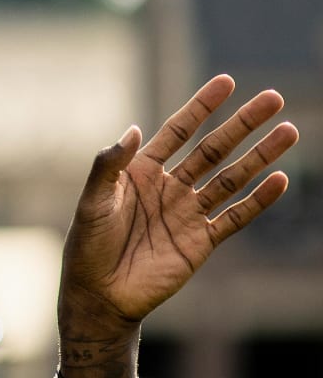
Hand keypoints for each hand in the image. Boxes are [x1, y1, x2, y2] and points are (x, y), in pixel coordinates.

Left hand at [58, 75, 297, 377]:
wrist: (99, 295)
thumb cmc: (87, 246)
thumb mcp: (92, 202)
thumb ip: (108, 166)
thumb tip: (130, 130)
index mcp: (141, 172)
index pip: (178, 131)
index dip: (201, 106)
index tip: (227, 82)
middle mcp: (169, 188)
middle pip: (213, 149)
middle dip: (242, 124)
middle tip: (272, 98)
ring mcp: (187, 214)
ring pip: (231, 178)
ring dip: (260, 156)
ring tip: (289, 131)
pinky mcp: (201, 242)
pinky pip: (235, 217)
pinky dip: (258, 201)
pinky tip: (280, 181)